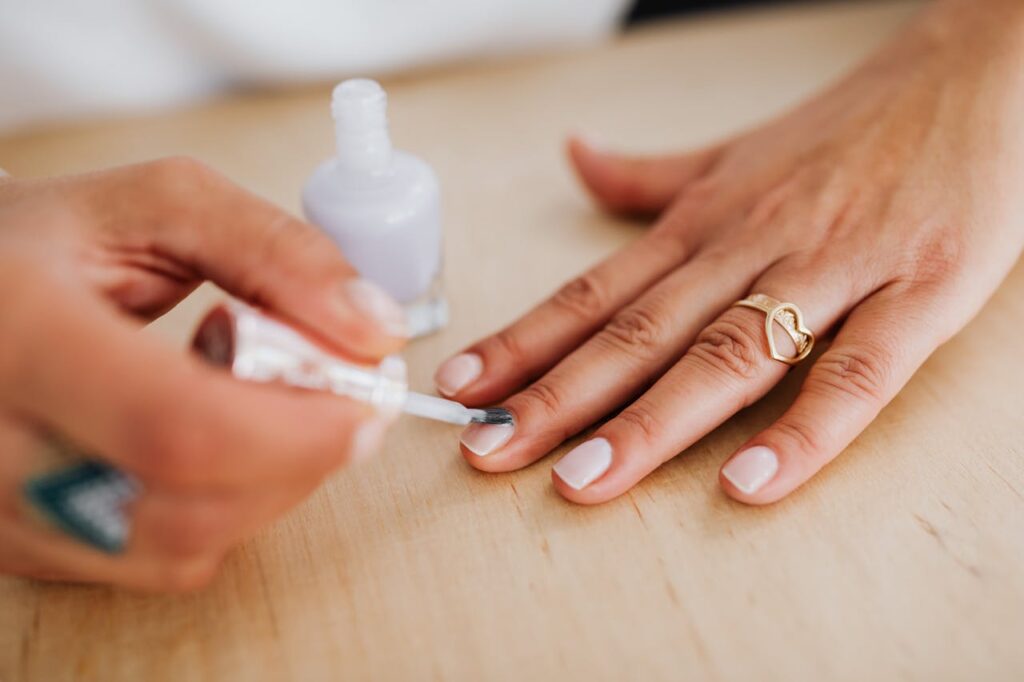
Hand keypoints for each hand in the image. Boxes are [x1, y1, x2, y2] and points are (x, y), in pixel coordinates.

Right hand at [0, 157, 406, 590]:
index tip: (366, 402)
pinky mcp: (20, 548)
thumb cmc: (49, 245)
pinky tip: (209, 441)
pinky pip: (160, 561)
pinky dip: (221, 506)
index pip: (176, 426)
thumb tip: (374, 328)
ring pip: (183, 549)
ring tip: (247, 400)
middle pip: (190, 507)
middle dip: (299, 458)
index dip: (297, 431)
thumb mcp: (160, 205)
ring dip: (265, 482)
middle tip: (336, 398)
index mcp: (18, 332)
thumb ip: (276, 252)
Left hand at [435, 0, 1023, 504]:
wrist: (977, 74)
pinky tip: (749, 481)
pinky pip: (858, 372)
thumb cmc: (846, 129)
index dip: (525, 340)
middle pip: (640, 332)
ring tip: (583, 478)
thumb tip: (574, 156)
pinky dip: (805, 429)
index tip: (462, 386)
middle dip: (557, 397)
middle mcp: (752, 245)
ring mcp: (834, 267)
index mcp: (705, 222)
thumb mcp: (734, 152)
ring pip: (727, 353)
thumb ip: (650, 175)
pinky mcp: (920, 291)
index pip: (596, 291)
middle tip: (488, 451)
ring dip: (649, 422)